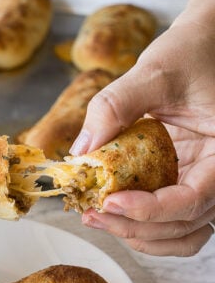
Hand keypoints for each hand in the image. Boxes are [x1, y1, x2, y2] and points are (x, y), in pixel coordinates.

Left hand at [70, 15, 214, 256]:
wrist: (201, 47)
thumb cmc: (190, 54)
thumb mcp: (155, 72)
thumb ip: (116, 105)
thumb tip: (81, 150)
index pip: (193, 199)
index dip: (151, 210)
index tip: (110, 201)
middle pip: (182, 224)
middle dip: (134, 227)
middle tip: (91, 214)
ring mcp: (203, 180)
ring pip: (179, 232)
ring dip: (139, 234)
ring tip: (97, 218)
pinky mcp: (185, 178)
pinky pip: (170, 218)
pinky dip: (143, 224)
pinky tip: (112, 210)